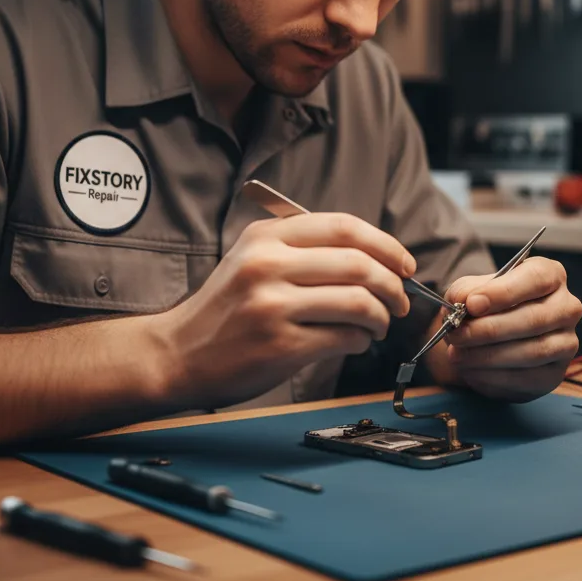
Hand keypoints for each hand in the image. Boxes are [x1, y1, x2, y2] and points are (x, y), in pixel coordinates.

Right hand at [152, 214, 413, 408]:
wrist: (176, 353)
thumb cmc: (225, 307)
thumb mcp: (253, 257)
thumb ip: (303, 247)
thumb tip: (375, 255)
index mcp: (266, 236)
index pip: (344, 227)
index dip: (386, 244)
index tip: (405, 264)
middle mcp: (268, 265)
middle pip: (358, 263)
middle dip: (393, 284)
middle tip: (401, 300)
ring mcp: (272, 305)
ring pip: (357, 302)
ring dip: (381, 316)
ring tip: (380, 325)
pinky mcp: (279, 345)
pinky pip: (344, 337)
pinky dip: (362, 340)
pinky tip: (356, 341)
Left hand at [435, 257, 581, 401]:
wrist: (493, 338)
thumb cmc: (488, 305)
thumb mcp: (473, 289)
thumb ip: (467, 291)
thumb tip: (464, 300)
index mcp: (551, 275)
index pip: (536, 279)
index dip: (503, 293)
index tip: (472, 304)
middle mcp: (566, 307)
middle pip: (534, 319)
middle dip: (489, 329)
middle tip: (457, 334)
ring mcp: (566, 342)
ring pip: (533, 351)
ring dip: (489, 356)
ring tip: (458, 354)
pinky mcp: (556, 372)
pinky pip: (528, 378)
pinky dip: (494, 376)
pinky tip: (472, 370)